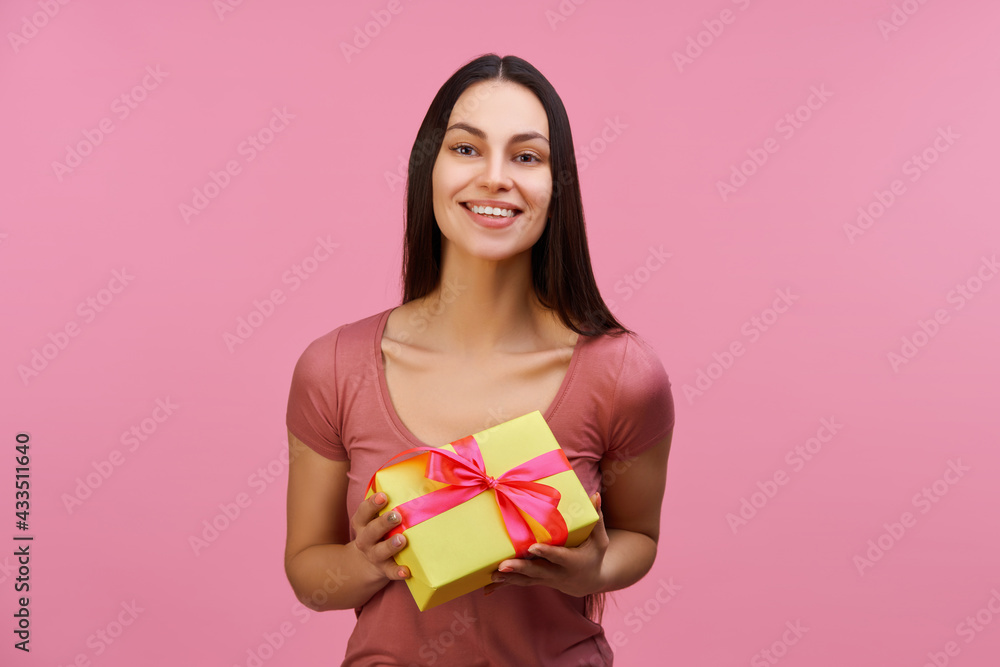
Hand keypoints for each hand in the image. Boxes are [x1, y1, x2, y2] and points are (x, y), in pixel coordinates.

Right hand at [349, 492, 409, 581]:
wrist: (365, 563)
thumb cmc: (378, 532)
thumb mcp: (375, 518)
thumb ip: (389, 503)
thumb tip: (418, 478)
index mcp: (362, 523)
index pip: (363, 512)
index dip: (372, 503)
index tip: (383, 495)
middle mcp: (365, 539)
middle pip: (371, 531)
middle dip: (383, 522)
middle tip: (396, 515)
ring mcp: (374, 555)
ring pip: (379, 551)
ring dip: (390, 545)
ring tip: (402, 539)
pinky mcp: (384, 569)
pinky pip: (390, 572)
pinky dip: (398, 572)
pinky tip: (407, 571)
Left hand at [484, 492, 608, 597]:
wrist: (589, 581)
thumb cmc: (594, 555)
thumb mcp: (600, 540)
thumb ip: (597, 519)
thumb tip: (595, 494)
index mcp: (572, 562)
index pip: (557, 556)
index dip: (545, 553)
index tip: (532, 547)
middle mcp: (557, 573)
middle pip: (536, 571)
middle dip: (520, 568)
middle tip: (503, 565)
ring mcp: (546, 579)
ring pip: (525, 580)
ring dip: (508, 578)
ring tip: (492, 575)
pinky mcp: (537, 581)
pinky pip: (520, 583)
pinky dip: (504, 586)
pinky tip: (487, 588)